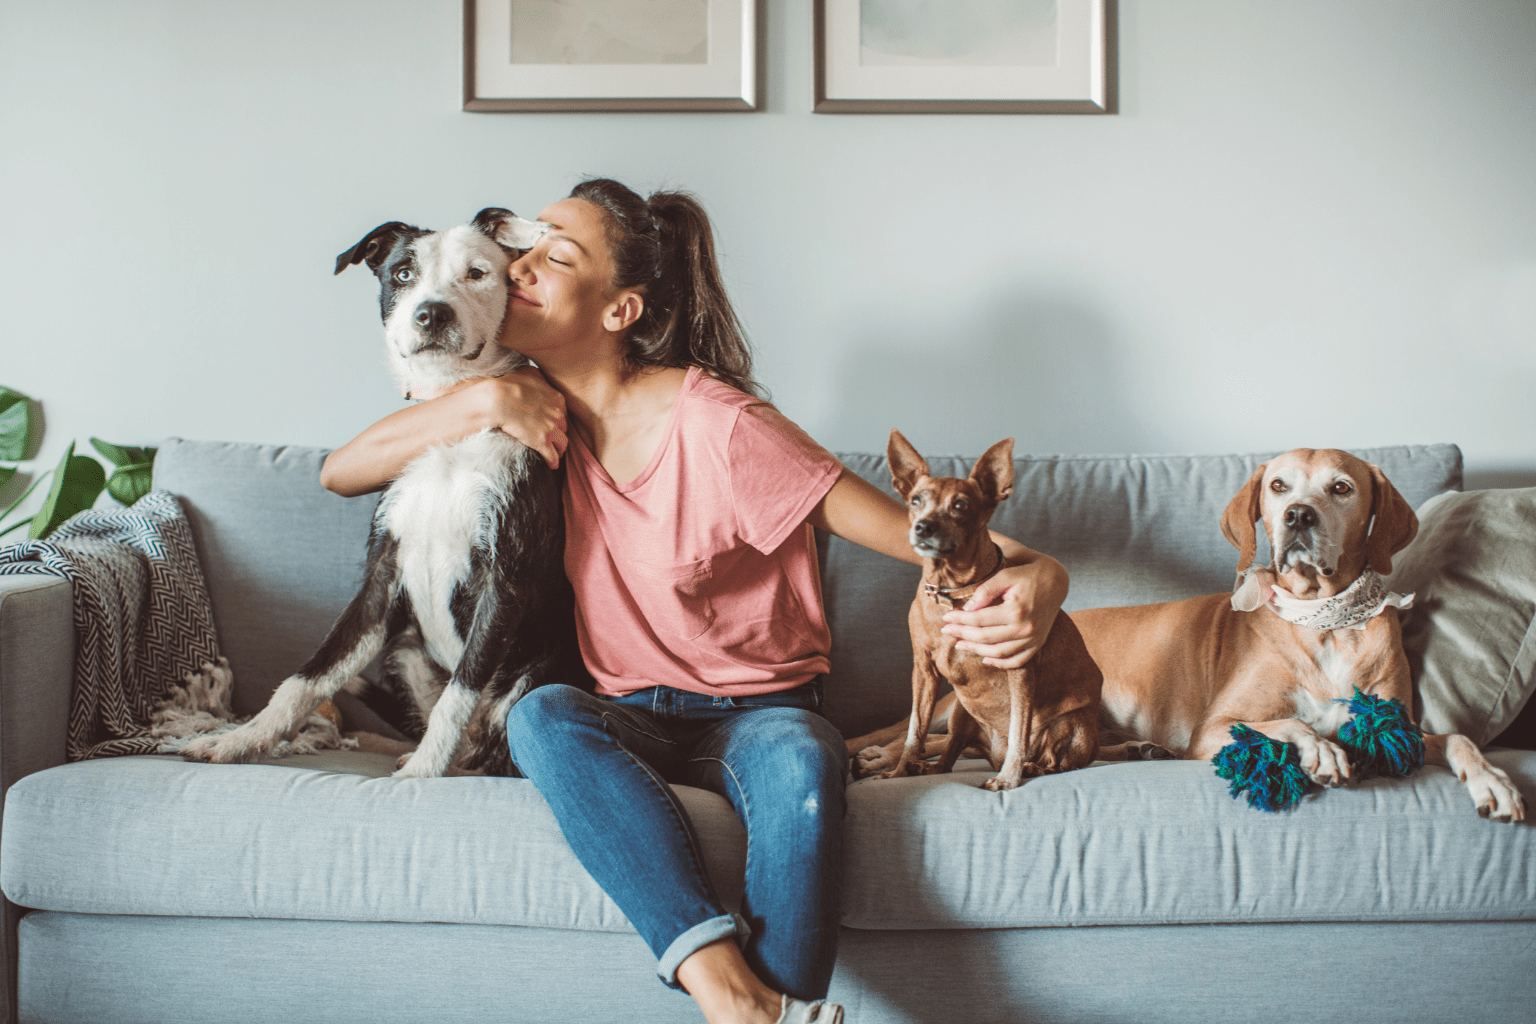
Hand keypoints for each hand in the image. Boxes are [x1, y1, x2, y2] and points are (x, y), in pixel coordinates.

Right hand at [464, 368, 568, 468]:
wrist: (498, 399)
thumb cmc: (509, 384)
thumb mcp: (529, 373)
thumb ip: (540, 378)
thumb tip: (540, 378)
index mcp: (556, 398)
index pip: (563, 411)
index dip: (557, 417)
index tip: (552, 421)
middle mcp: (557, 414)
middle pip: (564, 426)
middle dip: (559, 432)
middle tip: (553, 437)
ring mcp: (551, 428)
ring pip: (563, 442)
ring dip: (560, 448)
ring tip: (556, 453)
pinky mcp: (541, 442)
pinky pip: (552, 456)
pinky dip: (553, 461)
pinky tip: (552, 465)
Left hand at [939, 556, 1066, 669]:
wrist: (1057, 581)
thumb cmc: (1028, 574)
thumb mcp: (1006, 575)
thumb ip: (985, 591)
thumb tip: (966, 608)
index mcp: (1016, 610)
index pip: (979, 619)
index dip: (959, 620)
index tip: (946, 618)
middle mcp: (1025, 628)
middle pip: (985, 638)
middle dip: (962, 635)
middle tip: (946, 631)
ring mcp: (1033, 639)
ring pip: (998, 653)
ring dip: (976, 650)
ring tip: (960, 644)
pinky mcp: (1038, 643)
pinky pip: (1018, 661)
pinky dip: (1000, 663)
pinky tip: (985, 659)